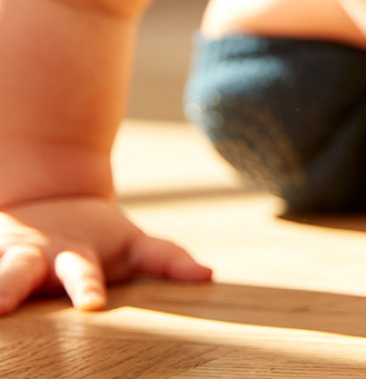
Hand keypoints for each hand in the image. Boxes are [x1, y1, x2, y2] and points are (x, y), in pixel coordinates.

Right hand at [0, 197, 211, 313]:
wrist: (44, 199)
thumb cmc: (94, 237)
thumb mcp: (132, 243)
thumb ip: (166, 258)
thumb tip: (208, 276)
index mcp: (69, 259)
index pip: (82, 275)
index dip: (88, 287)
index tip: (93, 304)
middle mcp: (27, 261)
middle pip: (15, 274)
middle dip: (4, 288)